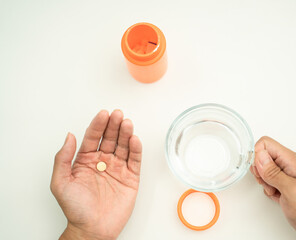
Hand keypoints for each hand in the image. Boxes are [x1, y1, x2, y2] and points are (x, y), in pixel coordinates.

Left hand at [50, 110, 141, 239]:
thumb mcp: (60, 182)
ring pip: (123, 146)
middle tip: (117, 114)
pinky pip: (134, 160)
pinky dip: (136, 149)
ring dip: (126, 134)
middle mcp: (103, 161)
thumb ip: (62, 158)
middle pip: (110, 138)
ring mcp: (117, 168)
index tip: (103, 114)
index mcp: (86, 160)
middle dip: (114, 125)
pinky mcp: (130, 177)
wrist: (92, 229)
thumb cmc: (75, 208)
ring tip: (127, 123)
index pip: (93, 137)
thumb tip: (69, 136)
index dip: (98, 125)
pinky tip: (134, 140)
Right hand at [250, 136, 295, 239]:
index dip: (257, 156)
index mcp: (292, 160)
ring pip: (263, 168)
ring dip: (264, 181)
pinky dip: (267, 188)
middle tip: (268, 182)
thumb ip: (273, 172)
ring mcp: (285, 174)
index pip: (266, 143)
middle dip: (260, 170)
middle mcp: (288, 164)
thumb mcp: (290, 190)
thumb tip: (260, 155)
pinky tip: (276, 195)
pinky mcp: (282, 183)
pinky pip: (266, 179)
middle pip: (262, 155)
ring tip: (274, 190)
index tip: (260, 171)